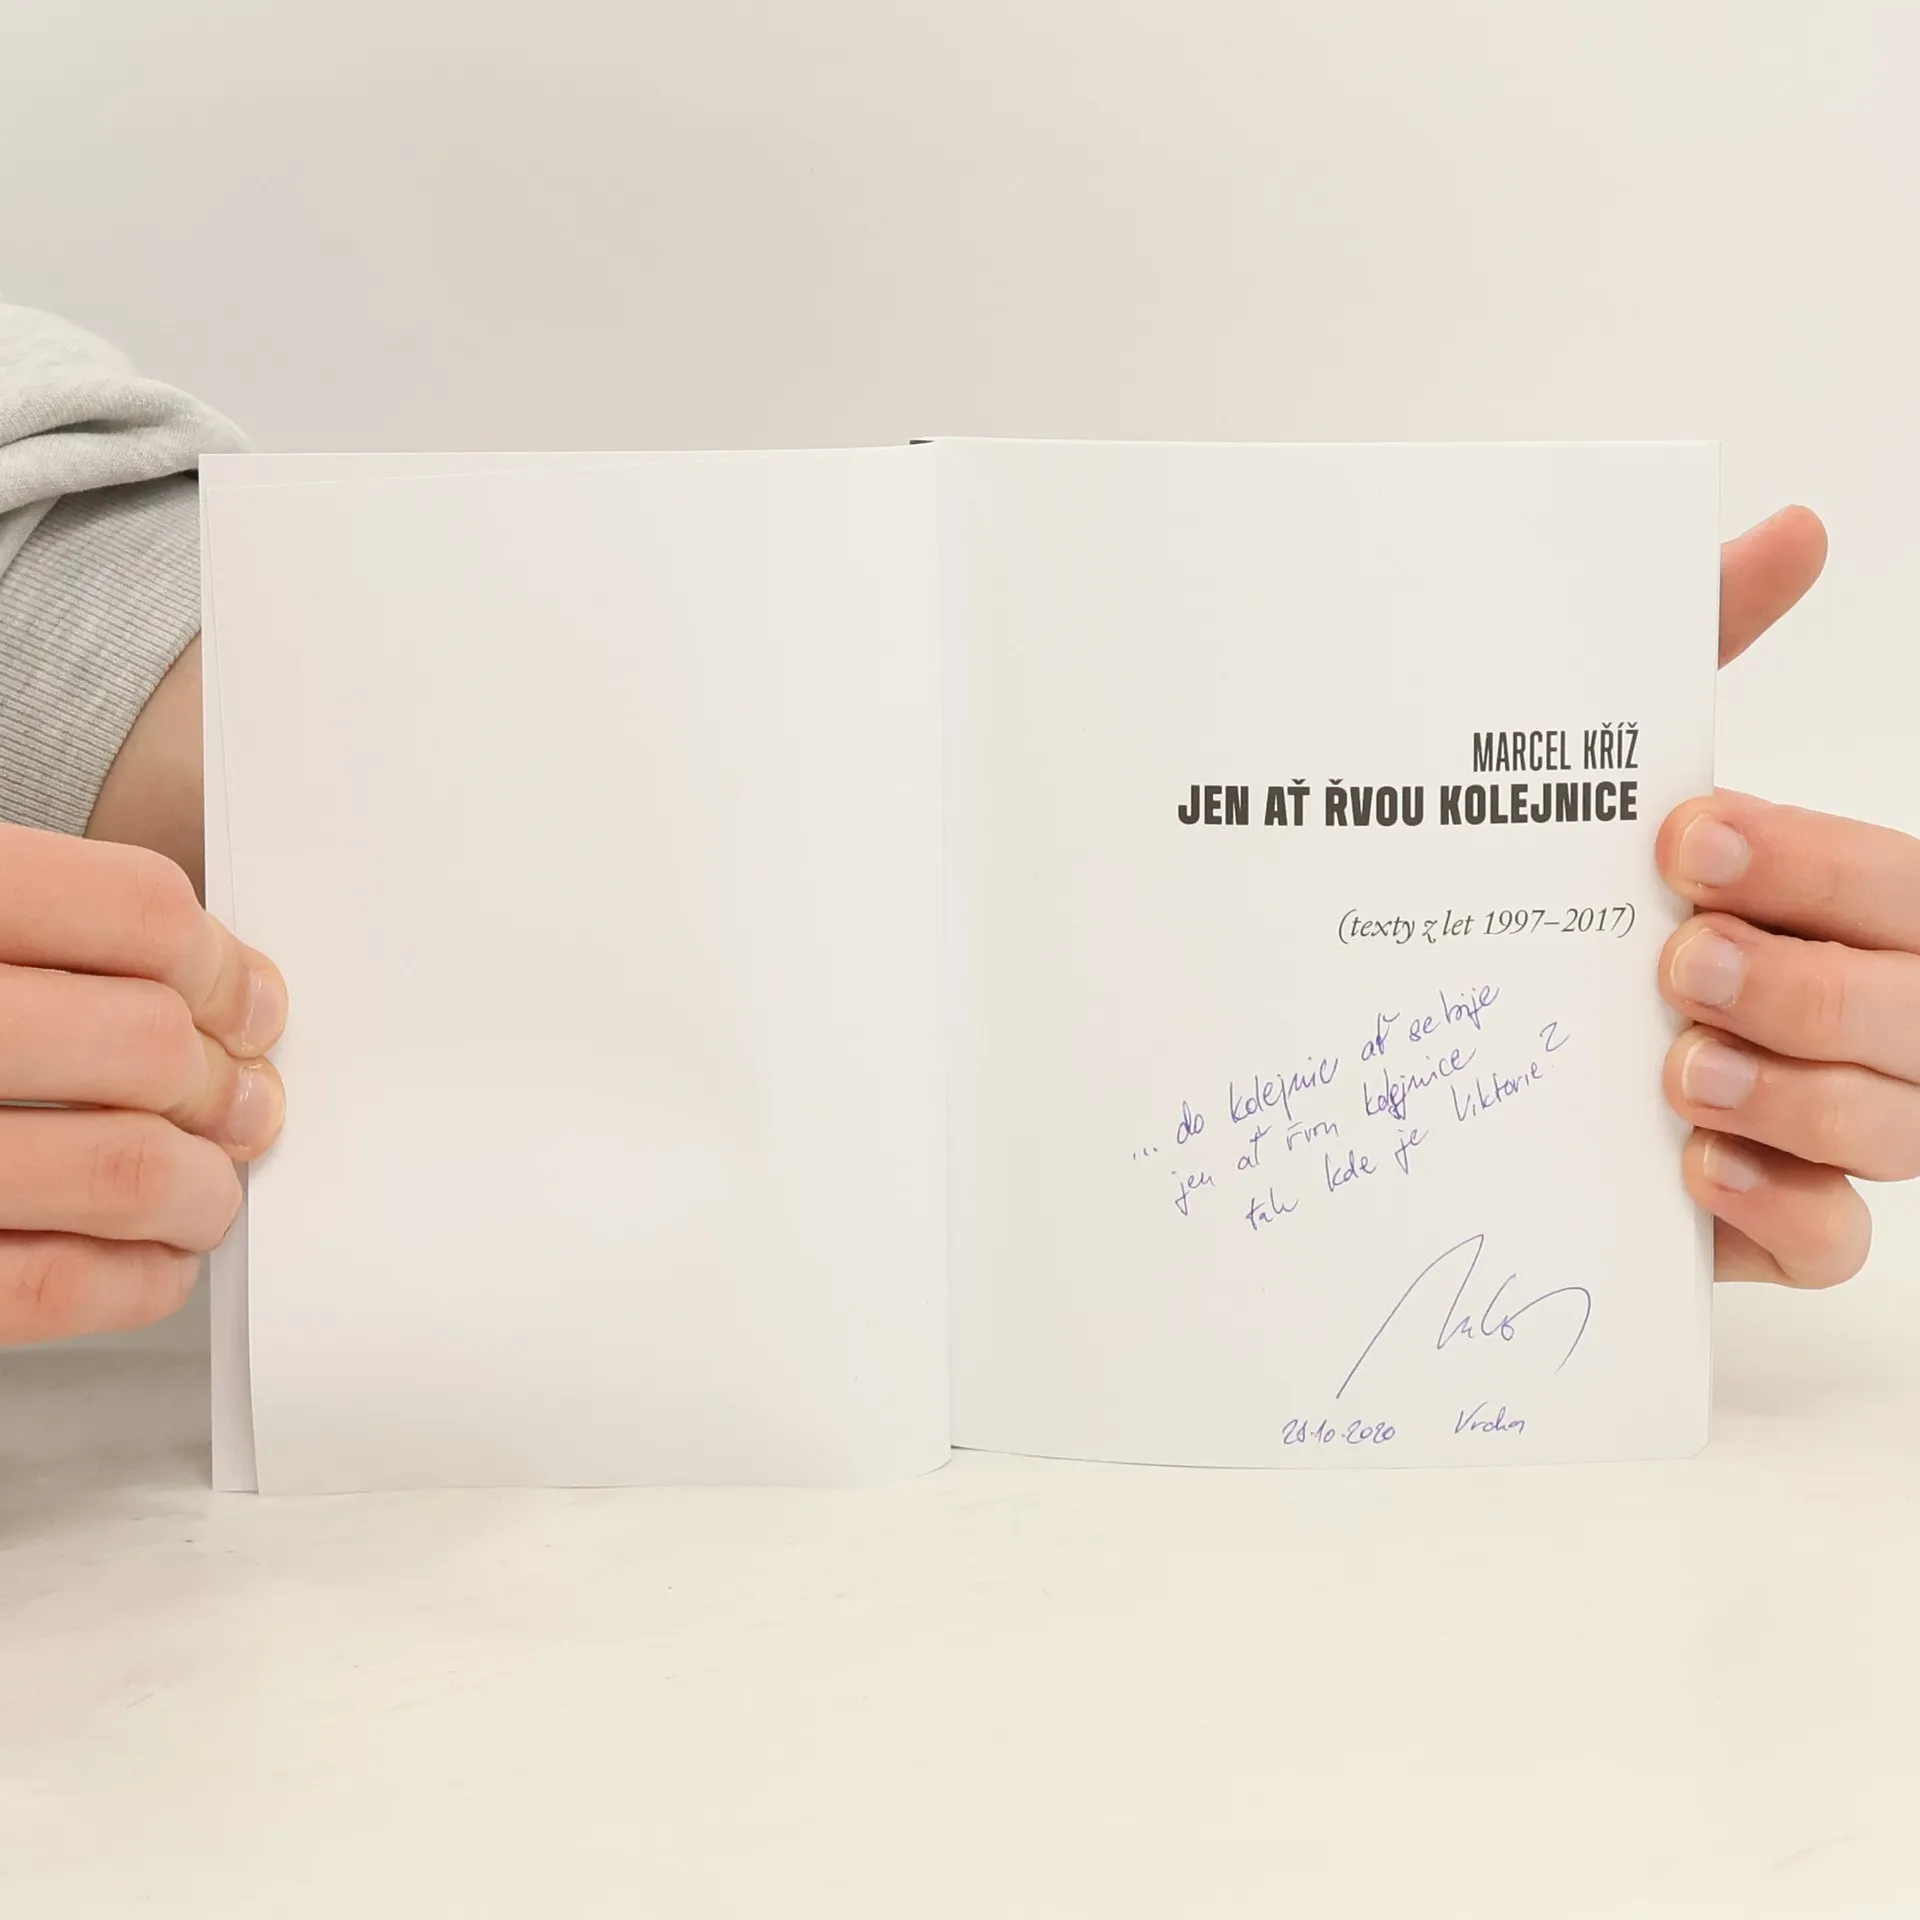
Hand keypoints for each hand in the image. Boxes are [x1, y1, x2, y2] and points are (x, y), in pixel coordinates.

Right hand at [0, 822, 286, 1343]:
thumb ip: (39, 927)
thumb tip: (215, 989)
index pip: (134, 910)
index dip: (220, 964)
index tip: (247, 1003)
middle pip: (146, 1042)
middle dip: (224, 1085)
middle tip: (242, 1102)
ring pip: (125, 1168)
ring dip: (202, 1186)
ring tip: (206, 1186)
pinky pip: (52, 1284)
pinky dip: (138, 1279)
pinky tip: (154, 1259)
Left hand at [1660, 506, 1897, 1286]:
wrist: (1499, 1039)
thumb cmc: (1606, 899)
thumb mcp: (1636, 779)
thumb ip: (1712, 649)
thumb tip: (1795, 524)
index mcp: (1860, 903)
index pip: (1898, 885)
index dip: (1810, 864)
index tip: (1685, 835)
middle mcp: (1876, 1012)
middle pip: (1915, 1008)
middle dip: (1802, 984)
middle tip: (1675, 960)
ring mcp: (1841, 1124)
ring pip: (1895, 1130)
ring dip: (1789, 1098)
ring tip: (1677, 1071)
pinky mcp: (1782, 1221)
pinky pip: (1837, 1241)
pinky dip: (1780, 1210)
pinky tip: (1695, 1174)